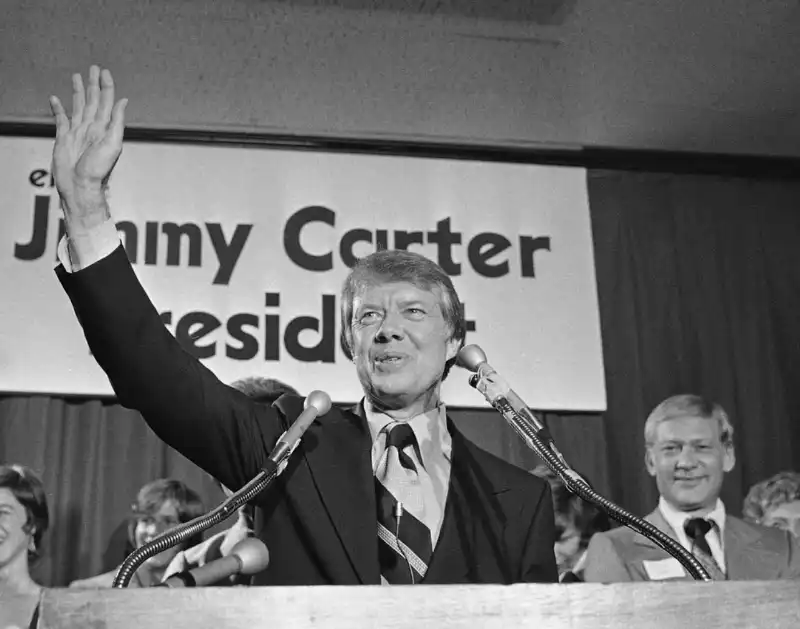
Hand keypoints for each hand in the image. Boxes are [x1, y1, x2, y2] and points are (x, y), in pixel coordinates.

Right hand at [49, 66, 126, 220]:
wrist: (80, 186)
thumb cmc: (98, 170)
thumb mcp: (113, 143)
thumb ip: (117, 121)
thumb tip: (124, 100)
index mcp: (104, 127)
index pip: (107, 101)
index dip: (106, 86)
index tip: (104, 72)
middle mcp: (91, 127)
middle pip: (93, 100)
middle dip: (93, 84)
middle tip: (93, 67)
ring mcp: (77, 132)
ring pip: (78, 106)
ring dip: (78, 91)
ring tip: (77, 76)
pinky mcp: (63, 138)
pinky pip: (61, 119)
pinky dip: (58, 108)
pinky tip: (56, 99)